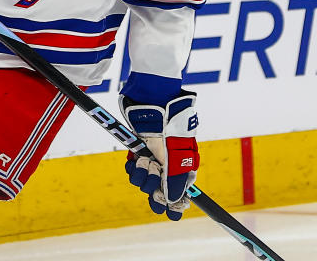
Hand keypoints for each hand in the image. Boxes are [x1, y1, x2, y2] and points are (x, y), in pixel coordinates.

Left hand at [120, 92, 199, 220]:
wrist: (152, 103)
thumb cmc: (170, 128)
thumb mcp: (177, 158)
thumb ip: (176, 182)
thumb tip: (174, 203)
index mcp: (184, 168)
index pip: (179, 195)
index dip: (174, 206)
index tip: (169, 212)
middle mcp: (168, 166)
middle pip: (158, 192)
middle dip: (153, 186)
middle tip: (154, 172)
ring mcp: (153, 159)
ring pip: (143, 182)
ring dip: (142, 176)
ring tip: (144, 161)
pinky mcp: (138, 151)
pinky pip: (132, 170)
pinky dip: (132, 168)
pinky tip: (135, 159)